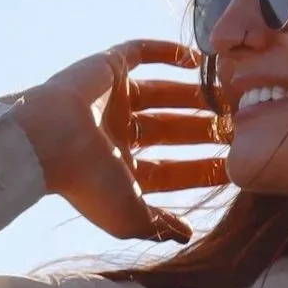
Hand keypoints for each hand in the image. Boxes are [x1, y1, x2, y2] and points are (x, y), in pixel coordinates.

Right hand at [9, 40, 229, 241]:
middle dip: (204, 129)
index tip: (236, 166)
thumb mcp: (130, 218)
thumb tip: (187, 235)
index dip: (202, 169)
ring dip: (195, 94)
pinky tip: (199, 59)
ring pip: (164, 94)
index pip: (171, 169)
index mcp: (120, 170)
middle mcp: (117, 133)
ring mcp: (113, 99)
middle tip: (239, 125)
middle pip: (172, 130)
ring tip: (229, 94)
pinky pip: (142, 53)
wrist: (48, 140)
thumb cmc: (88, 184)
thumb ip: (160, 225)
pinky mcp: (107, 67)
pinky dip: (168, 53)